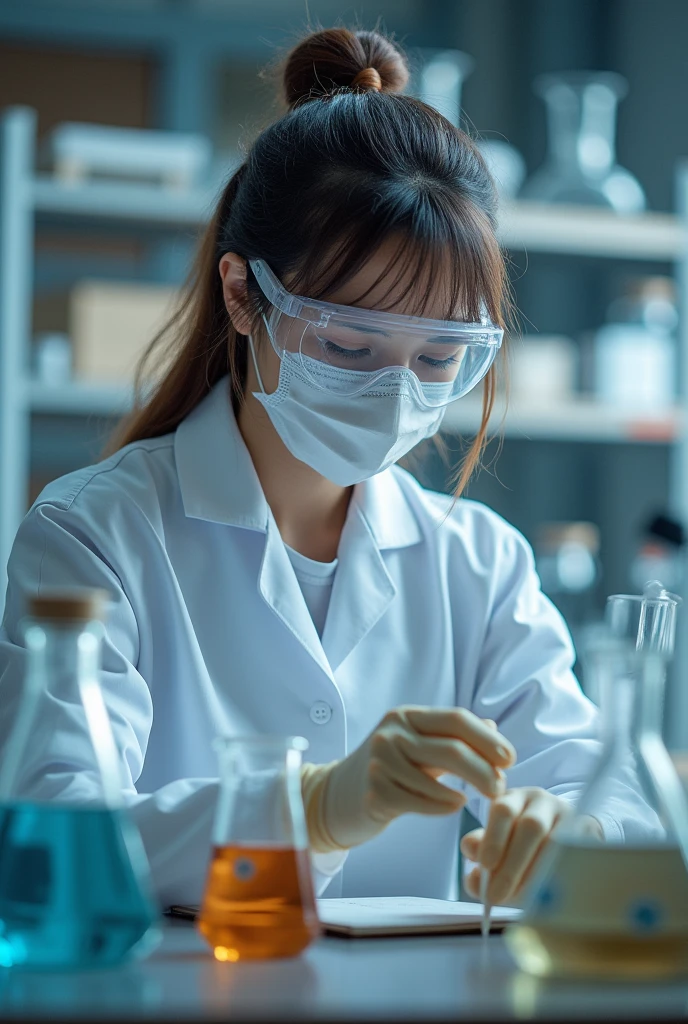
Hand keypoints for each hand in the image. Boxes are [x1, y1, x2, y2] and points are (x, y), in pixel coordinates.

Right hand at [301, 705, 515, 851]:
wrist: (336, 797)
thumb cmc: (388, 770)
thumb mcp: (418, 746)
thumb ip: (453, 737)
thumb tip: (493, 727)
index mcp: (406, 716)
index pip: (456, 719)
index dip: (488, 739)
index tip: (510, 759)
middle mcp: (391, 733)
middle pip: (452, 748)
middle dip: (484, 770)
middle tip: (501, 787)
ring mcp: (379, 761)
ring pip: (438, 776)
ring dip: (467, 791)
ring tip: (479, 799)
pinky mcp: (375, 791)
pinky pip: (421, 800)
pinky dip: (444, 805)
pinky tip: (455, 805)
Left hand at [461, 788, 602, 905]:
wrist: (563, 836)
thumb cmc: (521, 844)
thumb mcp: (497, 843)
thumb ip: (481, 857)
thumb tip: (474, 878)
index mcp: (515, 798)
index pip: (503, 810)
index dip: (494, 838)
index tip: (484, 866)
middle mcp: (542, 803)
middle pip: (531, 827)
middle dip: (512, 865)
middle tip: (497, 895)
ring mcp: (569, 817)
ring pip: (556, 842)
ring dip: (536, 875)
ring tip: (521, 900)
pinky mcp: (590, 834)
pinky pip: (577, 855)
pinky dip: (562, 876)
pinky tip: (550, 894)